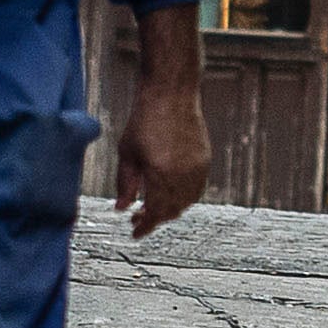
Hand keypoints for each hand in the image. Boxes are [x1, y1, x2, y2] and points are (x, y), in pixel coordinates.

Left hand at [117, 3, 212, 239]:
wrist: (171, 94)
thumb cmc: (143, 120)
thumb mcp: (127, 153)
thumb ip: (125, 184)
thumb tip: (122, 209)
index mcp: (160, 174)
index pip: (154, 212)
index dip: (144, 226)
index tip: (134, 233)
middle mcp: (183, 174)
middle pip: (171, 211)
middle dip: (154, 219)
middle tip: (137, 219)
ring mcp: (197, 168)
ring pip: (186, 203)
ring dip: (169, 210)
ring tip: (151, 207)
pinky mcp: (205, 160)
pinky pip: (196, 190)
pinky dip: (183, 198)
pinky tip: (169, 194)